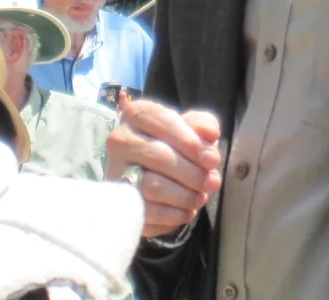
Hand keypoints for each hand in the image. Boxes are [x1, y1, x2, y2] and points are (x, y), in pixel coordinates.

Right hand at [106, 98, 222, 237]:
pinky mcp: (119, 201)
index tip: (213, 161)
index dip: (191, 142)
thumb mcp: (191, 129)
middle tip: (213, 183)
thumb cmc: (175, 145)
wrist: (151, 173)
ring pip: (153, 186)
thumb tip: (210, 133)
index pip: (163, 121)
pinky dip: (174, 214)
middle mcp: (120, 140)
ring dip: (185, 195)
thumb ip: (203, 125)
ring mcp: (115, 171)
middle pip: (159, 156)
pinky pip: (148, 211)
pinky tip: (187, 211)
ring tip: (201, 198)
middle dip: (193, 173)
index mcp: (137, 114)